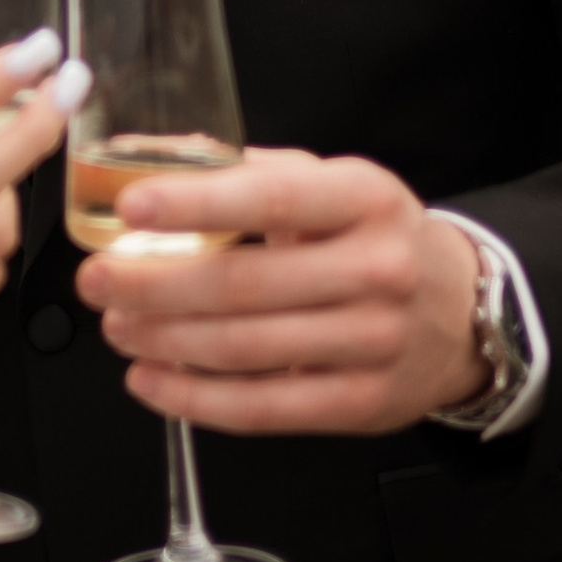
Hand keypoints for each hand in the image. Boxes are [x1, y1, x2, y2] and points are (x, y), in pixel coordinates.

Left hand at [74, 150, 483, 436]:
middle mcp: (377, 269)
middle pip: (244, 283)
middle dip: (154, 284)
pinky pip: (262, 408)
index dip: (197, 203)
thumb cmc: (372, 238)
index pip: (274, 199)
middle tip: (97, 280)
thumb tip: (132, 153)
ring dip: (163, 340)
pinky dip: (193, 398)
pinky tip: (150, 380)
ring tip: (117, 325)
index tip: (131, 206)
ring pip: (244, 349)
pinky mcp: (361, 403)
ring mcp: (374, 342)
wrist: (463, 312)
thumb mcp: (327, 185)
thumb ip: (238, 170)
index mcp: (365, 199)